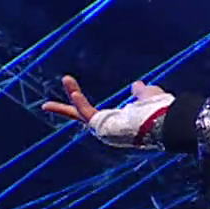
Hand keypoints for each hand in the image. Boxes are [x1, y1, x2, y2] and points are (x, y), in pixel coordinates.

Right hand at [42, 75, 174, 148]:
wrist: (164, 122)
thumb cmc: (160, 112)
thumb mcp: (148, 96)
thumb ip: (141, 92)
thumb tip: (137, 85)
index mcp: (119, 122)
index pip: (97, 114)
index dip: (85, 105)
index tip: (76, 98)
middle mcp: (108, 128)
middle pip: (82, 117)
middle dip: (64, 109)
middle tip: (45, 106)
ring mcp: (104, 129)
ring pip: (82, 112)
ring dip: (74, 94)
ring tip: (67, 79)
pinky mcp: (102, 127)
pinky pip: (86, 113)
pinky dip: (79, 100)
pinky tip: (72, 87)